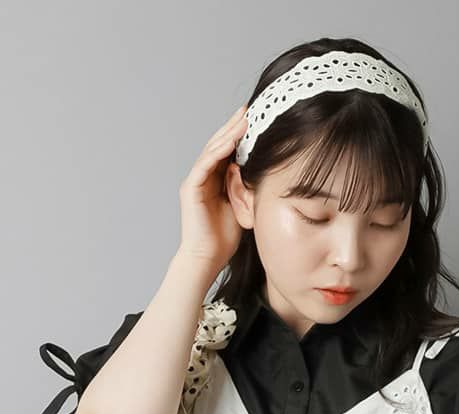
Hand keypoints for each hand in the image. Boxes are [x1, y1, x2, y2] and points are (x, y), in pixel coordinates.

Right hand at [178, 103, 247, 275]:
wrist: (207, 259)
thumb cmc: (224, 239)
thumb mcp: (243, 206)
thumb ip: (248, 188)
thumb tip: (268, 175)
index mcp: (216, 179)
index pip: (229, 150)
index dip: (241, 133)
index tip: (258, 118)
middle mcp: (203, 176)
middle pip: (219, 144)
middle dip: (235, 126)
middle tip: (251, 108)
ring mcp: (196, 180)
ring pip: (212, 150)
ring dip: (228, 133)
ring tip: (244, 119)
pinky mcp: (191, 189)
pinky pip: (205, 165)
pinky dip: (218, 152)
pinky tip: (231, 141)